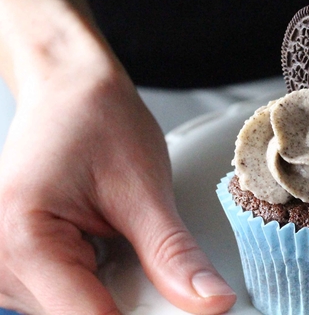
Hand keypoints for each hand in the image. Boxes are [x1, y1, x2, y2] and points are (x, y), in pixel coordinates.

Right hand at [0, 60, 235, 312]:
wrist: (71, 93)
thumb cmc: (96, 121)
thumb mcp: (144, 189)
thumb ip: (172, 255)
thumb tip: (209, 302)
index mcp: (23, 241)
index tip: (190, 308)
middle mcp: (0, 264)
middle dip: (134, 300)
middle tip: (153, 250)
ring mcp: (5, 270)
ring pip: (79, 313)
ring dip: (117, 290)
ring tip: (122, 235)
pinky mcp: (20, 270)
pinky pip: (70, 298)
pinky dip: (103, 281)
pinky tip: (108, 244)